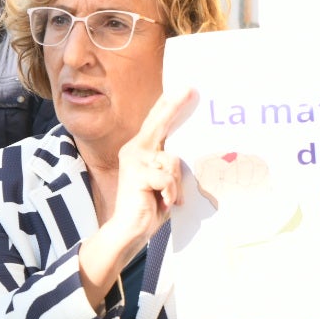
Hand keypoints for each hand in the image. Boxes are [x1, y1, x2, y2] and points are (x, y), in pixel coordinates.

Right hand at [110, 86, 196, 247]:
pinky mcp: (137, 174)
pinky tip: (163, 202)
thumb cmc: (150, 205)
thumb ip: (170, 164)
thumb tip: (188, 151)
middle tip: (190, 89)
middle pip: (158, 123)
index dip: (170, 105)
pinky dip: (170, 192)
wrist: (130, 229)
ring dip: (175, 183)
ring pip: (172, 160)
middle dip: (174, 106)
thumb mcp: (165, 180)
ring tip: (167, 198)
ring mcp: (135, 160)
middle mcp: (135, 150)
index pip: (157, 123)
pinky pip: (167, 178)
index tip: (186, 89)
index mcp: (142, 150)